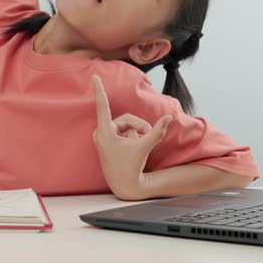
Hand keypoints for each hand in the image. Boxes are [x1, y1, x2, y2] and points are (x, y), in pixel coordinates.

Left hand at [91, 75, 171, 200]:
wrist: (124, 186)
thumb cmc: (131, 167)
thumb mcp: (145, 147)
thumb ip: (156, 131)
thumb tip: (169, 117)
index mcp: (105, 132)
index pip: (102, 105)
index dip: (99, 89)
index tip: (94, 76)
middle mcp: (101, 132)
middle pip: (125, 118)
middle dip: (139, 126)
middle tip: (148, 137)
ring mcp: (102, 137)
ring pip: (125, 125)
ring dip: (136, 133)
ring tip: (139, 146)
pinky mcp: (106, 140)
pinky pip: (123, 131)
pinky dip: (132, 137)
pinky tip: (132, 149)